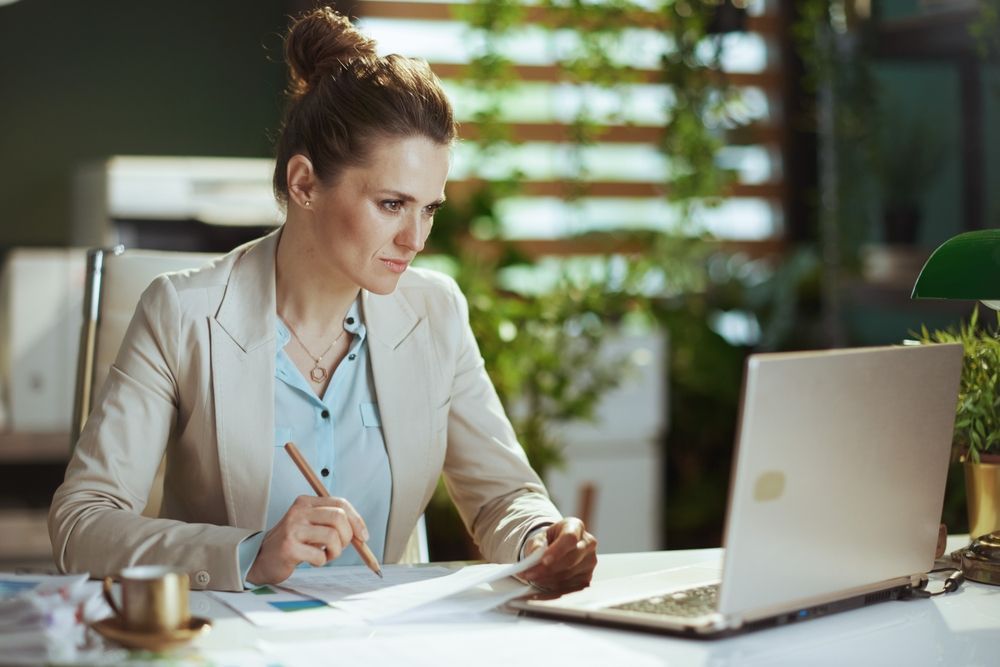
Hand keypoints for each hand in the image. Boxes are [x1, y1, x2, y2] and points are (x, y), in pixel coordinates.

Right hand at [247, 495, 368, 585]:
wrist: (263, 558)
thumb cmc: (294, 542)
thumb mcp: (313, 525)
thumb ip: (333, 523)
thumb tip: (361, 533)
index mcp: (306, 502)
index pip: (340, 503)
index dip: (357, 520)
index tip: (363, 536)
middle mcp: (299, 511)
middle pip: (339, 517)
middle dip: (348, 537)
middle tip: (340, 548)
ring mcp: (293, 528)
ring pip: (332, 537)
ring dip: (335, 552)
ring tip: (325, 555)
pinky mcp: (289, 547)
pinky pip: (320, 555)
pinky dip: (321, 561)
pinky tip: (311, 560)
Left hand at [519, 517, 596, 593]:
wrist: (557, 549)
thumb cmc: (549, 540)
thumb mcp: (539, 537)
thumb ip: (536, 544)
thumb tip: (536, 554)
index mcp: (576, 526)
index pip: (570, 538)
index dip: (557, 550)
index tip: (543, 560)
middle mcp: (588, 543)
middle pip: (570, 559)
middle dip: (547, 569)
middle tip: (529, 574)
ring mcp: (590, 561)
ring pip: (569, 574)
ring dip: (547, 579)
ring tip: (531, 578)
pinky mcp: (588, 576)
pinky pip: (570, 585)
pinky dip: (554, 586)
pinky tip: (542, 582)